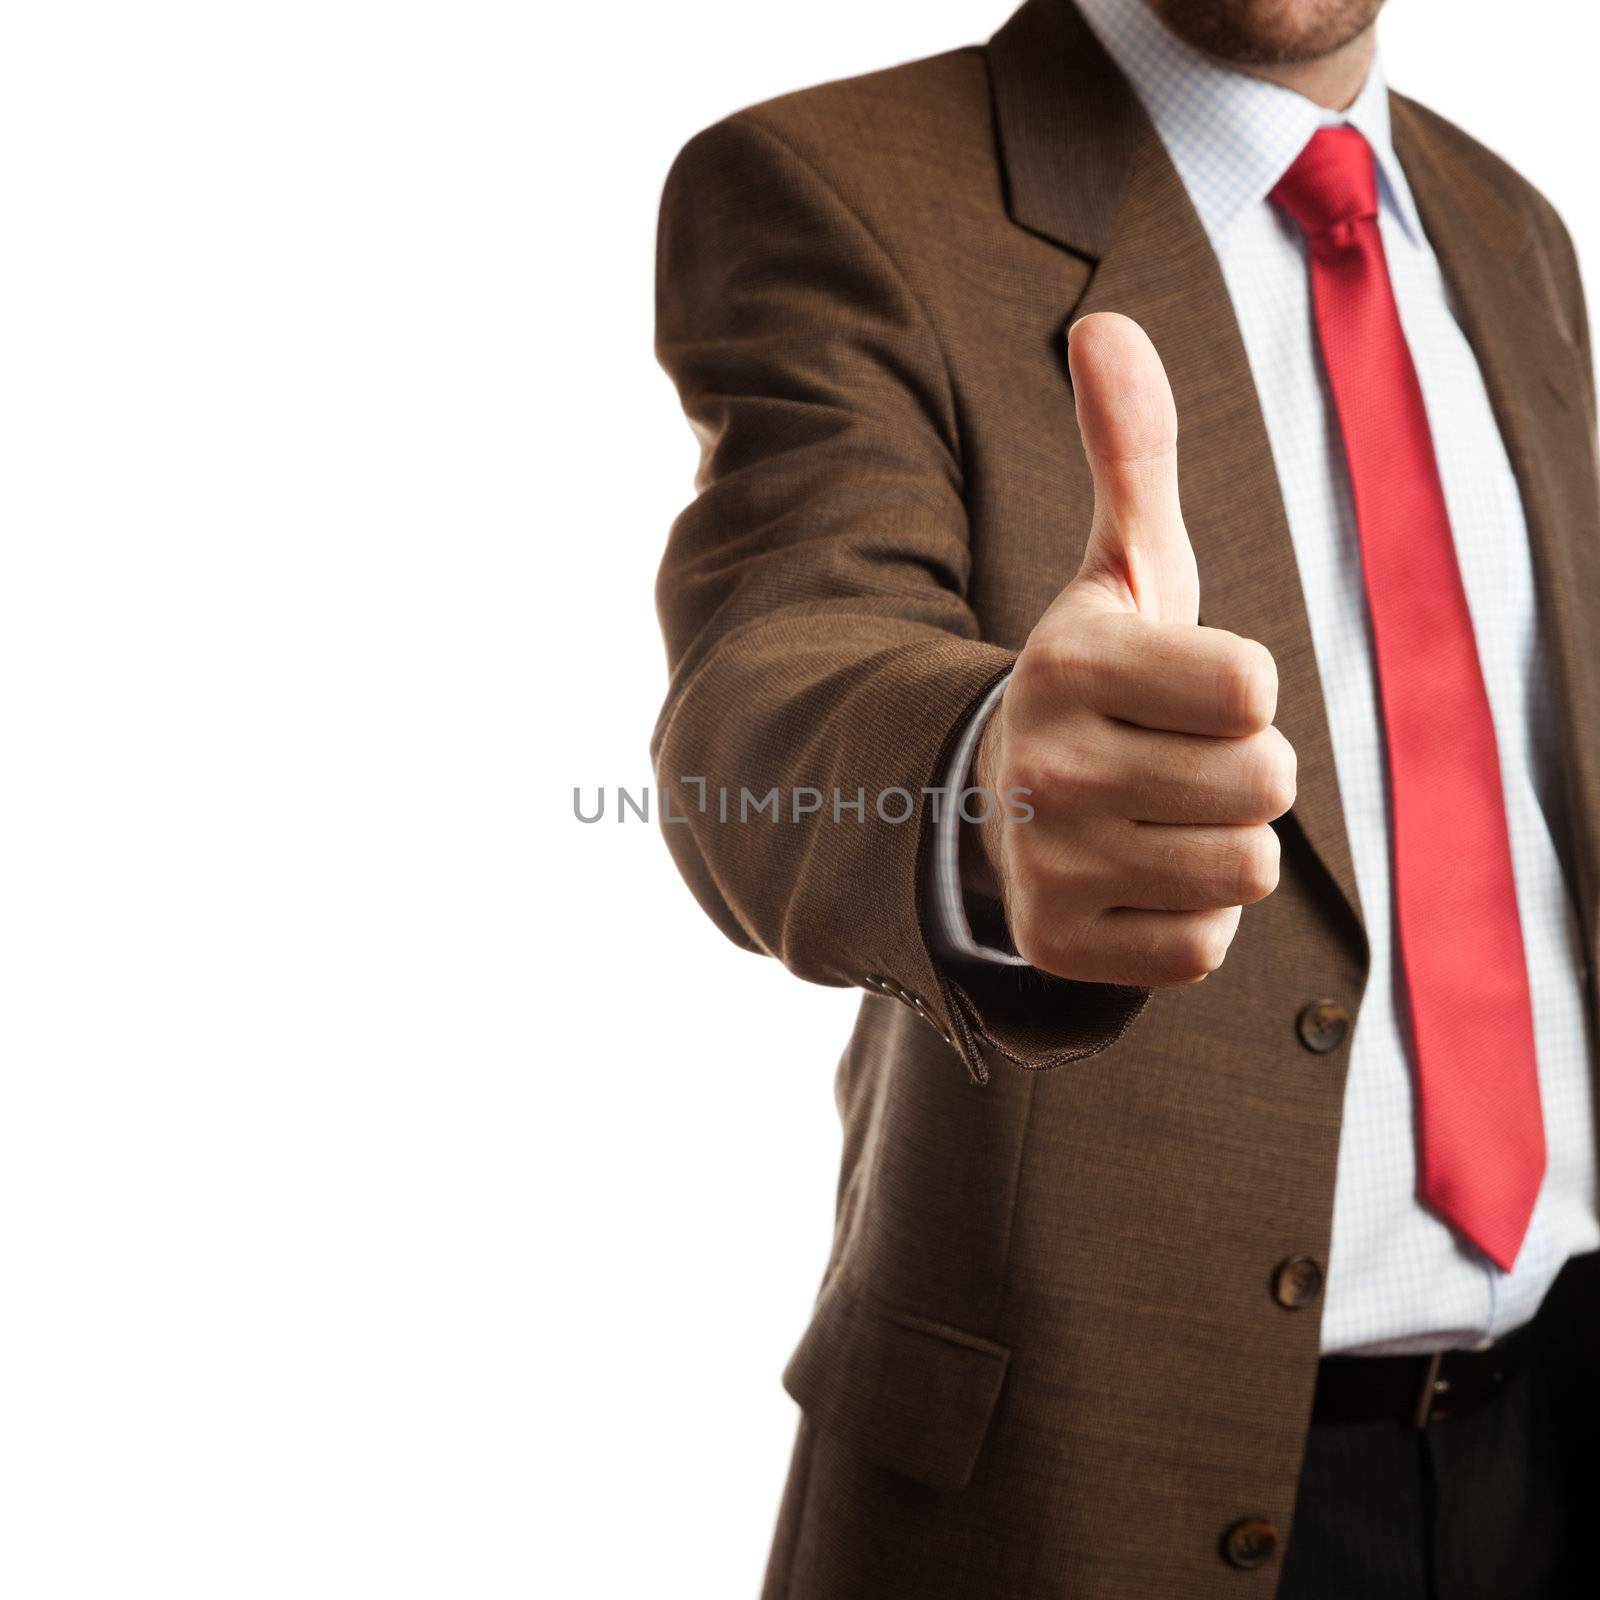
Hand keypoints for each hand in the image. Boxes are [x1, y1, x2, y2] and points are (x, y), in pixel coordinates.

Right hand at [972, 312, 1295, 985]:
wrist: (998, 804)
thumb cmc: (1098, 682)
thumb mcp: (1121, 569)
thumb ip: (1132, 453)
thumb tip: (1106, 325)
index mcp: (1068, 662)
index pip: (1253, 685)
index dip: (1241, 686)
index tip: (1186, 686)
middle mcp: (1047, 767)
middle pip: (1266, 784)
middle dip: (1243, 771)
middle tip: (1175, 759)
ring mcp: (1050, 864)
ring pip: (1244, 869)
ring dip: (1219, 843)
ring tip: (1155, 817)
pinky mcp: (1060, 943)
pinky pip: (1203, 946)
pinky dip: (1187, 916)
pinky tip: (1134, 877)